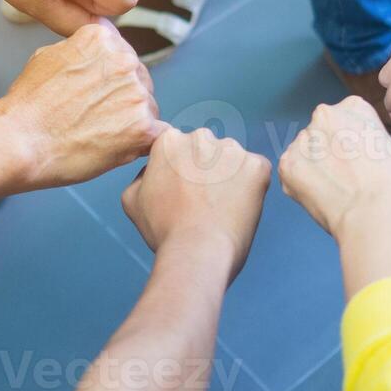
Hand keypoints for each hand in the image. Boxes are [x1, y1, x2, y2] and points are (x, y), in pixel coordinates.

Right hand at [2, 22, 165, 187]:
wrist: (19, 141)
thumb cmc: (27, 106)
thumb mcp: (49, 56)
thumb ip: (81, 50)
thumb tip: (99, 53)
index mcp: (103, 39)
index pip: (123, 55)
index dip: (110, 79)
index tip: (97, 93)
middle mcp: (125, 61)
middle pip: (139, 79)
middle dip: (124, 98)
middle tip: (96, 118)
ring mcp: (136, 94)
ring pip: (148, 107)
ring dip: (132, 120)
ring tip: (99, 135)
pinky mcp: (143, 127)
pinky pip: (158, 134)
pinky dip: (142, 143)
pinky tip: (118, 148)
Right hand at [121, 128, 270, 278]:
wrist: (197, 252)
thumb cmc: (165, 230)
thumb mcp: (133, 200)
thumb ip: (142, 175)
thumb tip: (153, 170)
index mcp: (170, 141)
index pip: (179, 148)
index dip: (181, 172)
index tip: (184, 191)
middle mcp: (201, 138)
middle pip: (206, 150)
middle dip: (206, 170)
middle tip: (203, 201)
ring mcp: (232, 150)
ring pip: (232, 159)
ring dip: (230, 176)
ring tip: (222, 207)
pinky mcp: (257, 166)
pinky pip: (256, 171)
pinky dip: (252, 187)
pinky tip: (239, 207)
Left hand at [278, 97, 390, 237]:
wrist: (374, 213)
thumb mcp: (387, 146)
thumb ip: (363, 139)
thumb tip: (354, 153)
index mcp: (353, 107)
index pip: (344, 119)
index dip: (350, 143)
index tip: (357, 160)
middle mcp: (324, 115)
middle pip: (321, 133)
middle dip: (328, 152)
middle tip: (344, 177)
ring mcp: (303, 139)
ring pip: (305, 152)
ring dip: (313, 167)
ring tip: (334, 189)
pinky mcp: (287, 163)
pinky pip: (291, 172)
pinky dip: (301, 184)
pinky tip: (322, 195)